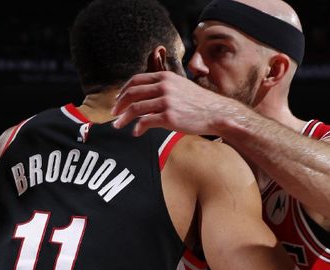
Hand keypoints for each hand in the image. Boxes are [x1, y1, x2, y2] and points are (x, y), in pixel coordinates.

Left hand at [111, 71, 235, 136]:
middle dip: (119, 104)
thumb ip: (163, 88)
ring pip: (135, 108)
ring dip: (123, 118)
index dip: (124, 90)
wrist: (215, 112)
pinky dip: (137, 128)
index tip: (118, 99)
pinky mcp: (169, 117)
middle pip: (132, 93)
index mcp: (165, 77)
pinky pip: (145, 122)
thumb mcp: (180, 86)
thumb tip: (145, 97)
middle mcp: (164, 87)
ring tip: (118, 125)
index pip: (136, 80)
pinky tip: (136, 132)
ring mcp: (166, 102)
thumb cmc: (198, 103)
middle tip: (114, 113)